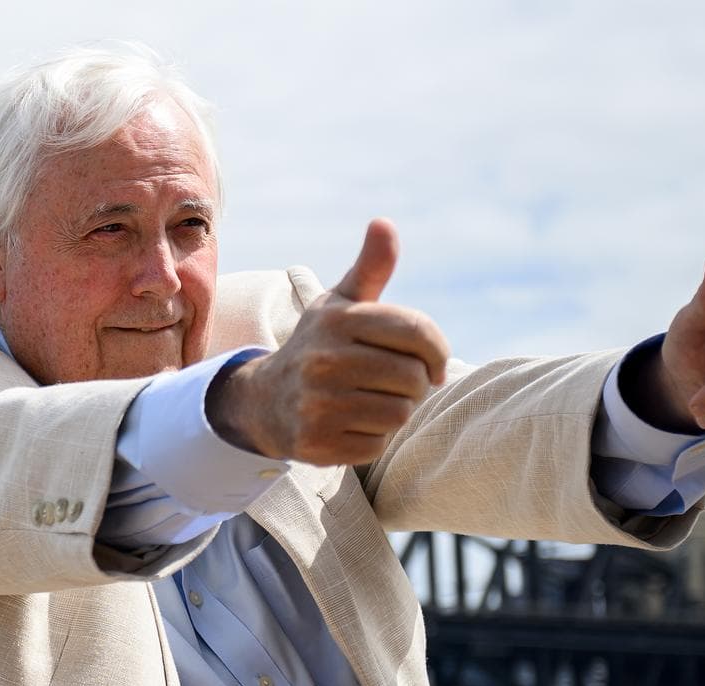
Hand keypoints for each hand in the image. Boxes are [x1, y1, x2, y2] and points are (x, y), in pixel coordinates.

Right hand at [207, 218, 449, 465]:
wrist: (267, 401)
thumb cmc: (321, 346)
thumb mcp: (342, 304)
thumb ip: (371, 267)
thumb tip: (384, 222)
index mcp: (337, 320)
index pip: (418, 332)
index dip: (437, 350)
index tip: (432, 361)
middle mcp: (323, 360)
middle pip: (414, 378)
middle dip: (414, 384)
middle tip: (394, 383)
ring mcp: (317, 404)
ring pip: (399, 413)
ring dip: (396, 411)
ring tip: (371, 401)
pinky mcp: (317, 444)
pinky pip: (377, 445)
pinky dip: (374, 438)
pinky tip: (352, 423)